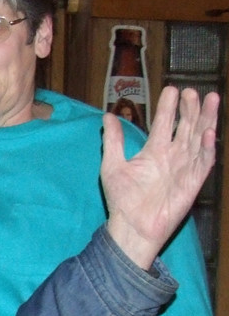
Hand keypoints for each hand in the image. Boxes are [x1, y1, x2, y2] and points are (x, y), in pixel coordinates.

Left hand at [102, 86, 218, 268]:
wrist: (131, 226)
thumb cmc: (122, 198)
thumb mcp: (112, 165)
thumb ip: (113, 141)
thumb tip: (107, 116)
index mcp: (155, 151)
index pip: (166, 123)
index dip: (169, 107)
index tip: (171, 89)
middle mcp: (173, 156)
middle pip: (187, 126)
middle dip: (191, 108)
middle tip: (192, 91)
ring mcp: (185, 167)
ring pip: (200, 138)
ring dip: (206, 120)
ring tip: (209, 99)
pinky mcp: (193, 181)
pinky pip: (204, 162)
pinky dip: (208, 147)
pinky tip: (209, 133)